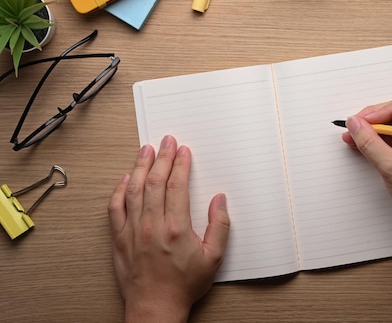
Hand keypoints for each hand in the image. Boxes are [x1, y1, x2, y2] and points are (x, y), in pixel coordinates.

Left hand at [108, 135, 229, 322]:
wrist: (155, 307)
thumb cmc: (184, 285)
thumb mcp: (214, 258)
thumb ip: (220, 226)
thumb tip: (219, 201)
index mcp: (176, 227)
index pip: (177, 185)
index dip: (180, 164)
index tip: (183, 151)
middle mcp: (152, 225)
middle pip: (155, 182)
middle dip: (162, 157)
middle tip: (166, 141)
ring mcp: (133, 231)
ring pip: (134, 190)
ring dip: (140, 166)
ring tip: (145, 150)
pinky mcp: (119, 239)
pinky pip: (115, 208)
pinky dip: (119, 191)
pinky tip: (125, 179)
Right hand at [342, 94, 391, 229]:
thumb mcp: (391, 167)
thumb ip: (370, 143)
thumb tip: (355, 124)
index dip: (381, 111)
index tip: (363, 121)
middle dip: (374, 120)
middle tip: (355, 127)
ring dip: (373, 130)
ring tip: (353, 136)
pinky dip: (379, 140)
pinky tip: (362, 143)